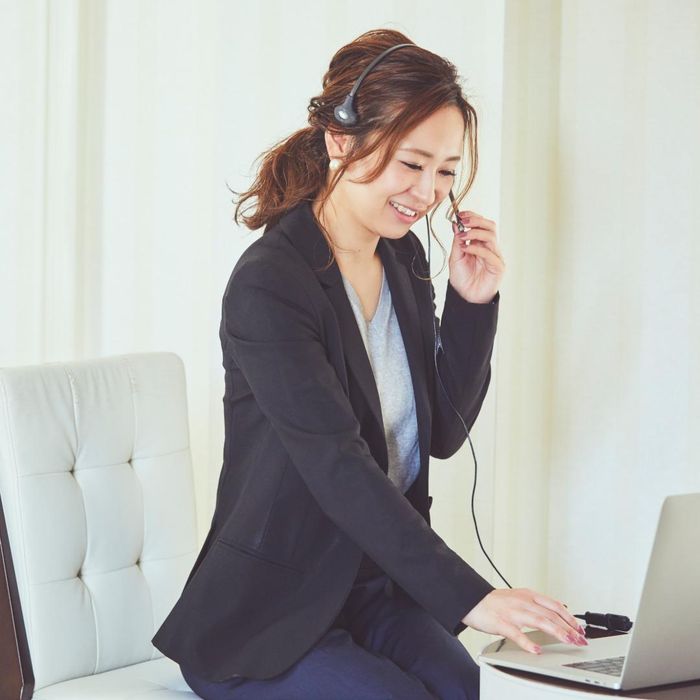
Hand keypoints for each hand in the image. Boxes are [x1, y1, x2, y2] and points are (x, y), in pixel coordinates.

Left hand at [448, 211, 504, 303]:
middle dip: (476, 220)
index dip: (473, 216)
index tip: (460, 214)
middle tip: (463, 220)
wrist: (466, 298)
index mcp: (481, 244)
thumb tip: (456, 225)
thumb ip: (457, 242)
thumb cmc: (462, 280)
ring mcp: (496, 257)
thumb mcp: (455, 258)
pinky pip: (490, 253)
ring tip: (463, 237)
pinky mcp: (498, 267)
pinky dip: (477, 248)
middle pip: (490, 226)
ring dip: (476, 233)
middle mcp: (490, 248)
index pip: (482, 224)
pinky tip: (467, 250)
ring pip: (491, 236)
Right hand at [461, 588, 587, 653]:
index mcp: (528, 595)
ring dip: (557, 632)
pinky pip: (517, 634)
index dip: (570, 617)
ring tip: (568, 641)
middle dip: (568, 627)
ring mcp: (512, 612)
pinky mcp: (501, 623)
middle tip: (580, 639)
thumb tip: (559, 608)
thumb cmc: (496, 602)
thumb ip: (538, 603)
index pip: (555, 605)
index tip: (580, 629)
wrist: (473, 601)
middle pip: (551, 614)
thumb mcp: (520, 596)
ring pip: (539, 621)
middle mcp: (523, 602)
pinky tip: (537, 650)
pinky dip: (528, 643)